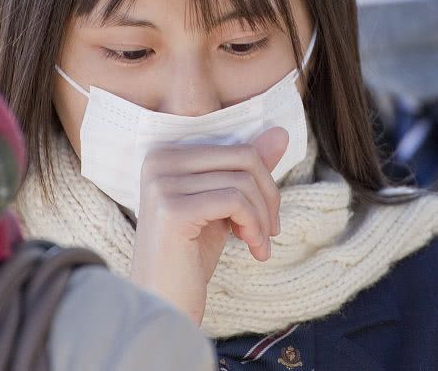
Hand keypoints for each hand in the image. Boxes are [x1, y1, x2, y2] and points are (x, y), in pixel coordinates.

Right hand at [129, 127, 288, 323]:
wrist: (163, 305)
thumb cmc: (189, 258)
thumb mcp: (222, 207)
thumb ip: (246, 170)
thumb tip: (279, 133)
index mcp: (165, 154)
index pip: (237, 148)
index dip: (263, 181)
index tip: (265, 217)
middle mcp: (158, 161)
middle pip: (243, 158)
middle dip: (268, 196)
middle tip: (270, 232)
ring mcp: (162, 184)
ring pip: (242, 182)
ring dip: (261, 218)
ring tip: (259, 245)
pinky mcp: (172, 209)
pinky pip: (234, 201)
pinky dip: (254, 226)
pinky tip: (253, 249)